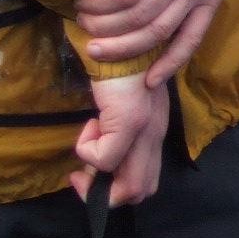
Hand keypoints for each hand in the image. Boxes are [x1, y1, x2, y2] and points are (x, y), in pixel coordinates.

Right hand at [70, 73, 169, 205]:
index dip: (118, 190)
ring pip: (130, 187)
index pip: (147, 182)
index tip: (91, 175)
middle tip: (82, 175)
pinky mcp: (130, 123)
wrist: (119, 42)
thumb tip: (97, 160)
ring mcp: (146, 131)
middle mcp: (156, 135)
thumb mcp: (124, 107)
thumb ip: (120, 132)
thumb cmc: (116, 71)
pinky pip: (105, 158)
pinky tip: (90, 124)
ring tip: (84, 156)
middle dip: (106, 195)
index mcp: (155, 132)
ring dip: (97, 181)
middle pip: (140, 191)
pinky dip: (88, 150)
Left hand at [77, 0, 238, 86]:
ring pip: (159, 34)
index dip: (96, 4)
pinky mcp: (210, 2)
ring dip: (127, 49)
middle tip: (84, 25)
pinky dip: (172, 63)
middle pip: (137, 18)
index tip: (79, 1)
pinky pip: (193, 39)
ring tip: (98, 52)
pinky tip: (151, 80)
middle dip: (104, 27)